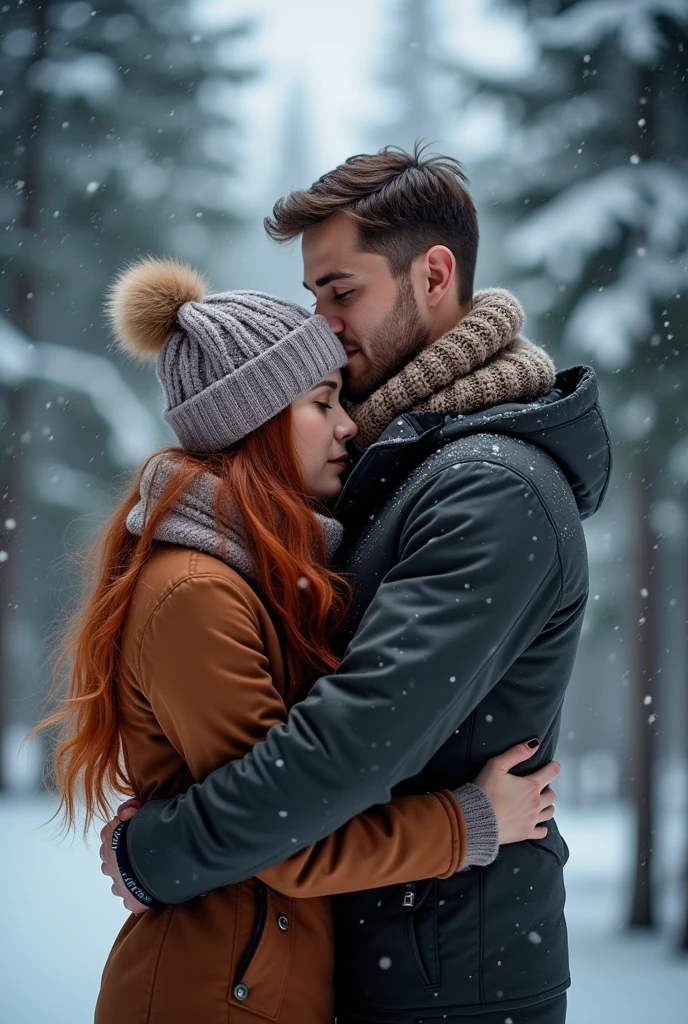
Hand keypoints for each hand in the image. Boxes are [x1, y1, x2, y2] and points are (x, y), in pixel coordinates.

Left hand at [99, 798, 149, 914]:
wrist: (161, 856)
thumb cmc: (153, 829)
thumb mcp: (142, 809)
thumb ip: (130, 808)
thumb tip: (126, 812)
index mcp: (110, 837)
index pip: (108, 834)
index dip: (121, 832)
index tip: (135, 831)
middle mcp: (109, 862)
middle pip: (109, 858)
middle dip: (120, 856)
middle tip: (140, 852)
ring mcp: (119, 884)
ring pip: (117, 881)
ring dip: (126, 877)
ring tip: (144, 871)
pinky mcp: (132, 901)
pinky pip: (131, 900)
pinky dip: (137, 895)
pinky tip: (149, 888)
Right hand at [473, 741, 558, 844]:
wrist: (475, 819)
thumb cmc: (485, 791)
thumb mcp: (496, 765)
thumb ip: (516, 753)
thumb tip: (534, 744)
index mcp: (531, 786)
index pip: (551, 773)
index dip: (553, 767)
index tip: (552, 765)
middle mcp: (535, 803)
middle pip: (551, 794)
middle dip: (547, 788)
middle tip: (538, 786)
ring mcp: (532, 820)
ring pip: (549, 812)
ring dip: (547, 805)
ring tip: (539, 802)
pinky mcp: (525, 833)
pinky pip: (541, 832)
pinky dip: (542, 827)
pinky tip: (536, 823)